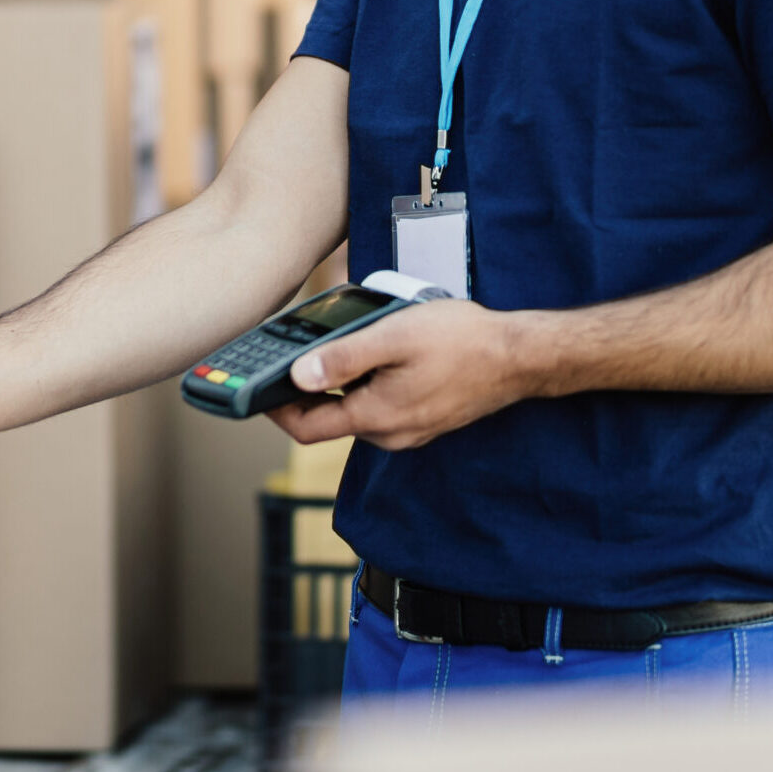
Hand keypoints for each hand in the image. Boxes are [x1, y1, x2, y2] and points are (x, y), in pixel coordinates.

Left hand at [266, 300, 530, 450]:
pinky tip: (373, 353)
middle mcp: (389, 434)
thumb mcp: (392, 338)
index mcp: (376, 418)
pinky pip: (378, 406)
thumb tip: (297, 376)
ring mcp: (407, 429)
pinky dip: (363, 384)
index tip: (253, 386)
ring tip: (337, 343)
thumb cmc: (462, 342)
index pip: (305, 428)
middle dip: (302, 390)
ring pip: (353, 410)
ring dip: (336, 383)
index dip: (274, 408)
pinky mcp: (421, 418)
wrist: (519, 357)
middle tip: (290, 353)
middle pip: (326, 419)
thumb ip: (342, 358)